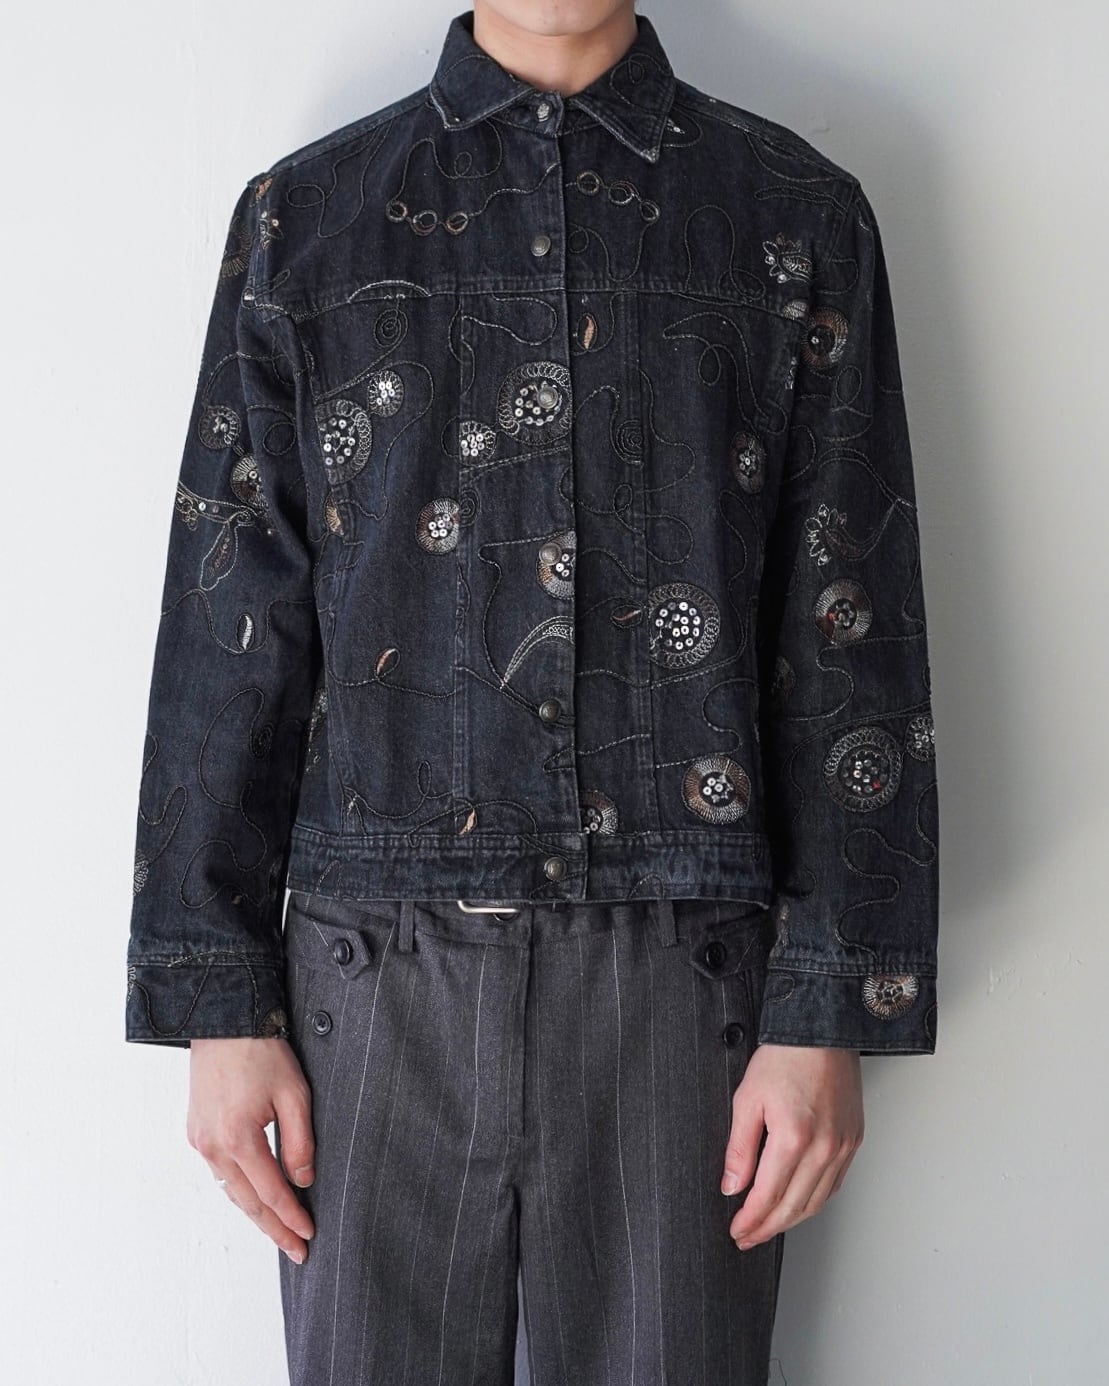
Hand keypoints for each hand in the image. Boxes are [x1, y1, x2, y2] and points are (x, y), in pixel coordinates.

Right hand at [187, 1036, 316, 1262]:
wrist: (223, 1021)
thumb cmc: (261, 1051)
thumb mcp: (294, 1093)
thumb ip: (300, 1141)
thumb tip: (303, 1180)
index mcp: (238, 1138)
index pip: (271, 1192)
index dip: (292, 1218)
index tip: (309, 1235)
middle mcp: (213, 1146)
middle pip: (247, 1202)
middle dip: (273, 1228)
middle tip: (297, 1251)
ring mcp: (200, 1140)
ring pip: (231, 1191)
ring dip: (255, 1213)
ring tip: (279, 1231)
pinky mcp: (196, 1131)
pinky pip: (220, 1173)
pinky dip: (239, 1190)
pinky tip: (255, 1197)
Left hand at [721, 1044, 863, 1249]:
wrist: (821, 1032)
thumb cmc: (784, 1058)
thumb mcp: (747, 1099)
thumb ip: (739, 1148)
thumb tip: (732, 1187)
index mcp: (794, 1138)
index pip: (768, 1197)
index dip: (750, 1221)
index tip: (736, 1232)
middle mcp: (824, 1148)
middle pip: (794, 1207)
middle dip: (767, 1228)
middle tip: (747, 1237)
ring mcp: (843, 1147)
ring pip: (817, 1202)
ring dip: (791, 1221)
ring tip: (769, 1226)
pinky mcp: (853, 1141)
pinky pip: (834, 1184)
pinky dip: (814, 1201)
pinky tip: (798, 1204)